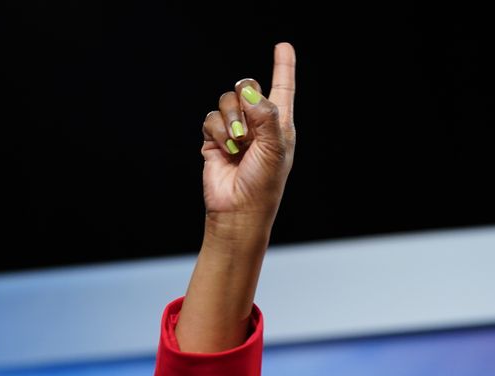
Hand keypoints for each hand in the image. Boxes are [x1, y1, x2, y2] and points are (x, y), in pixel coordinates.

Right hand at [200, 42, 295, 233]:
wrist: (237, 211)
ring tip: (237, 144)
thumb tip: (250, 91)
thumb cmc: (263, 185)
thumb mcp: (274, 149)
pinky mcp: (214, 139)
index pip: (283, 87)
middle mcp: (258, 124)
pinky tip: (224, 150)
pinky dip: (216, 132)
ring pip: (226, 101)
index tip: (283, 46)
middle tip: (247, 126)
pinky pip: (210, 118)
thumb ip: (266, 116)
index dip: (283, 65)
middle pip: (247, 86)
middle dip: (244, 98)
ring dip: (230, 120)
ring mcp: (235, 130)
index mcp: (280, 124)